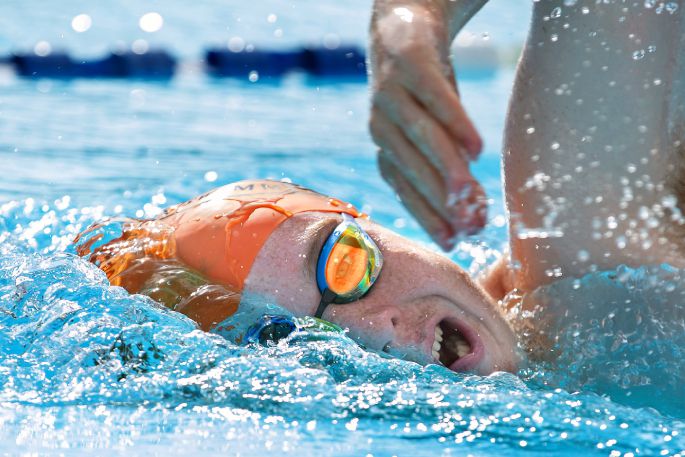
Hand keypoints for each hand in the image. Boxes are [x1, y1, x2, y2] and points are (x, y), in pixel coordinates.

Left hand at [369, 2, 485, 249]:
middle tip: (469, 225)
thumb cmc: (425, 94)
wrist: (405, 27)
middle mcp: (381, 128)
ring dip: (446, 169)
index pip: (408, 191)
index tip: (456, 241)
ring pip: (422, 138)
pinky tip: (477, 147)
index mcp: (386, 150)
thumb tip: (473, 212)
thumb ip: (451, 167)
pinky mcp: (409, 65)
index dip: (430, 216)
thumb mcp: (437, 133)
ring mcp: (391, 96)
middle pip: (414, 169)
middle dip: (441, 201)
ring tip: (469, 195)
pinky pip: (434, 98)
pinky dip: (455, 123)